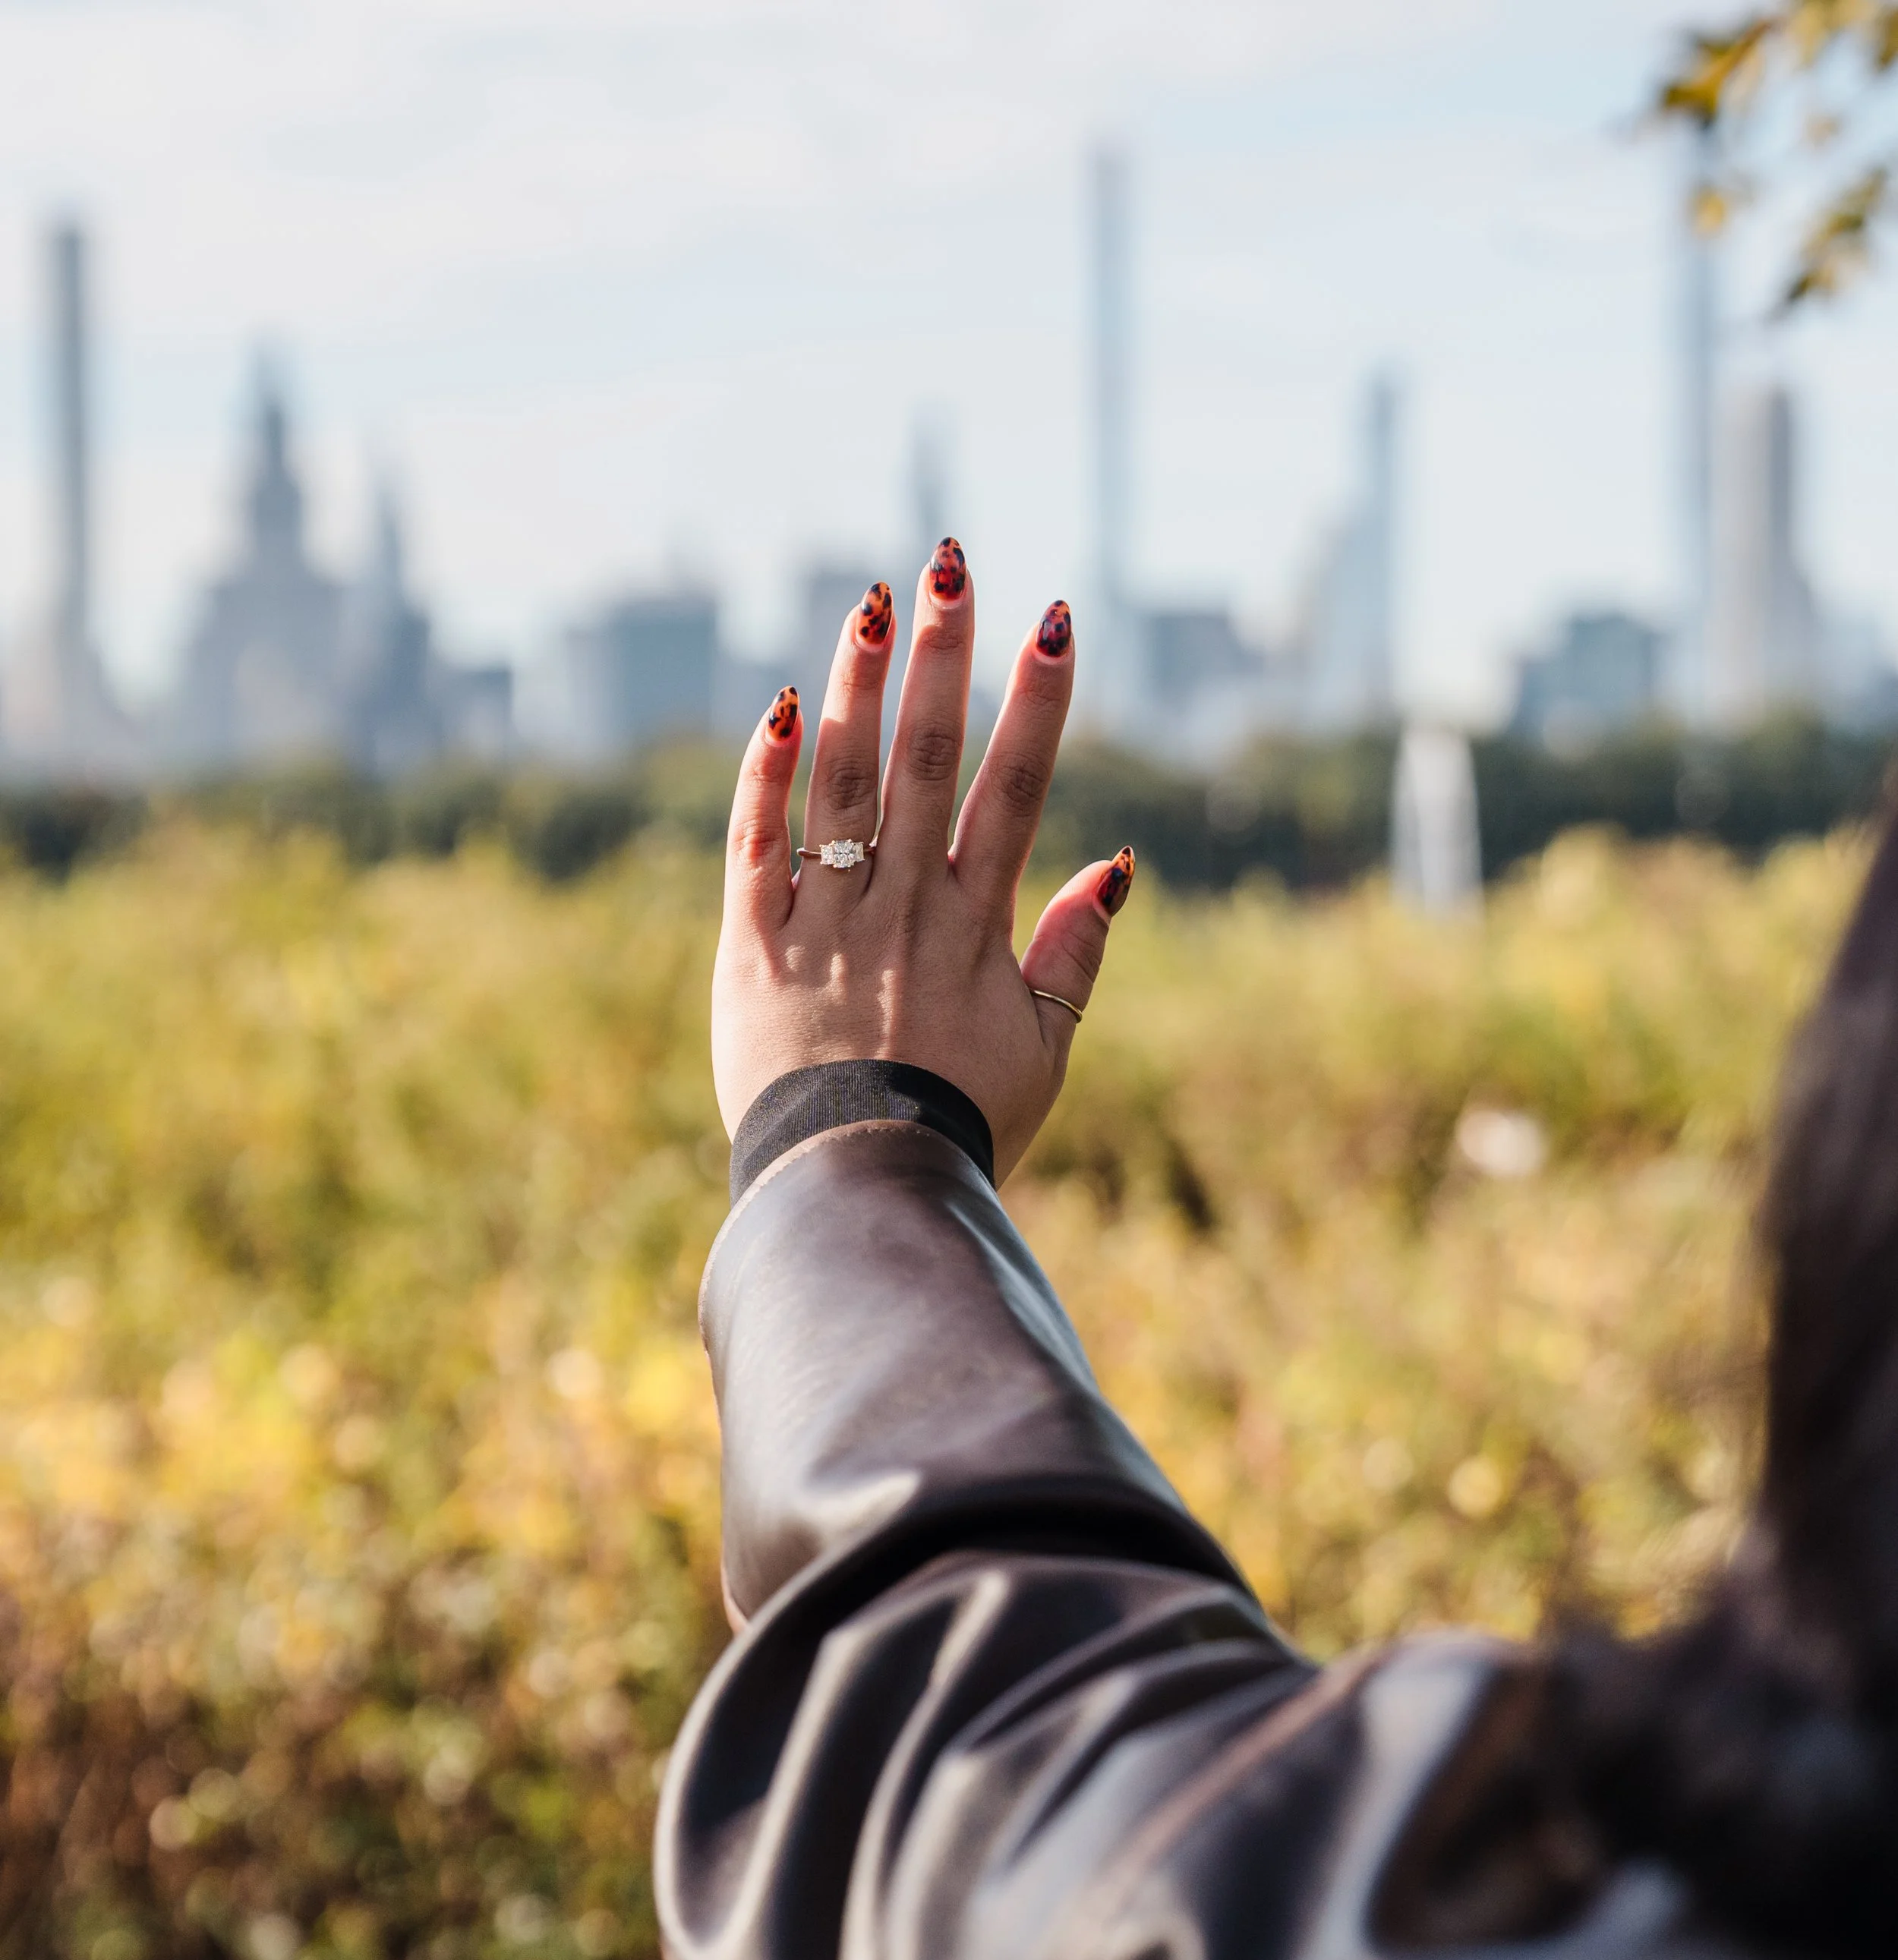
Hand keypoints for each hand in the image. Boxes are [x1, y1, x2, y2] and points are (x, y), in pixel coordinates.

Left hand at [711, 540, 1134, 1180]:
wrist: (862, 1190)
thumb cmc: (962, 1125)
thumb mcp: (1044, 1051)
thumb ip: (1077, 954)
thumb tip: (1116, 864)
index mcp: (977, 924)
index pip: (1014, 788)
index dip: (1038, 701)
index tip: (1056, 621)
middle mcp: (904, 903)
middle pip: (925, 757)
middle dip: (944, 655)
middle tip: (949, 565)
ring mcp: (828, 919)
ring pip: (841, 780)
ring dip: (858, 685)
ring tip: (871, 604)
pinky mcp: (756, 947)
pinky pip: (756, 844)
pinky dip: (767, 774)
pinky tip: (782, 706)